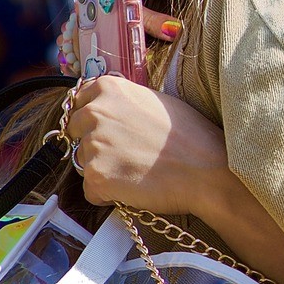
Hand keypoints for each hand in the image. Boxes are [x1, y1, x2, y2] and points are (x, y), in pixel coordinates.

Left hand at [65, 75, 228, 216]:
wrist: (208, 170)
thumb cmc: (191, 137)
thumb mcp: (155, 101)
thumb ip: (124, 101)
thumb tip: (106, 108)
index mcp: (109, 89)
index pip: (78, 102)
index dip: (91, 120)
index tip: (106, 131)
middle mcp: (95, 112)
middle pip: (76, 133)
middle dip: (94, 145)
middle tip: (125, 155)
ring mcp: (93, 145)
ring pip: (84, 163)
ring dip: (104, 170)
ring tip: (137, 171)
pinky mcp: (96, 176)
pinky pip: (91, 191)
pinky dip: (108, 194)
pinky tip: (134, 187)